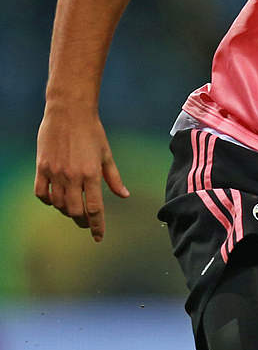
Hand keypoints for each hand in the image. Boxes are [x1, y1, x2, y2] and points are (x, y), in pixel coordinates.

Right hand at [34, 106, 130, 242]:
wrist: (69, 112)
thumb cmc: (92, 132)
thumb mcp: (106, 154)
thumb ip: (113, 178)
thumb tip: (124, 195)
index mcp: (92, 174)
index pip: (94, 209)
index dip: (97, 226)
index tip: (99, 238)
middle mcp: (73, 177)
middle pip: (75, 211)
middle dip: (82, 222)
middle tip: (86, 224)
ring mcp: (55, 173)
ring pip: (58, 204)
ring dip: (67, 211)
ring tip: (73, 211)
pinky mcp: (42, 168)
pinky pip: (41, 193)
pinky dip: (48, 201)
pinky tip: (55, 200)